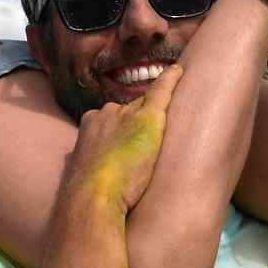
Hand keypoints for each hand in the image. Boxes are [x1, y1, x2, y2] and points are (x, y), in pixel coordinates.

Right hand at [64, 62, 183, 212]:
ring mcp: (127, 114)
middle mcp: (107, 112)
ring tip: (159, 143)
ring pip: (146, 109)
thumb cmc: (90, 194)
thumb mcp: (87, 170)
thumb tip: (104, 167)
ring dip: (152, 121)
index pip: (114, 118)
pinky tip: (180, 71)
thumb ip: (97, 159)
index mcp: (90, 124)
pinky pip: (161, 91)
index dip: (123, 131)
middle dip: (138, 126)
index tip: (126, 142)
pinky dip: (171, 80)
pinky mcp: (148, 118)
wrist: (93, 195)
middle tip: (143, 152)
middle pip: (130, 112)